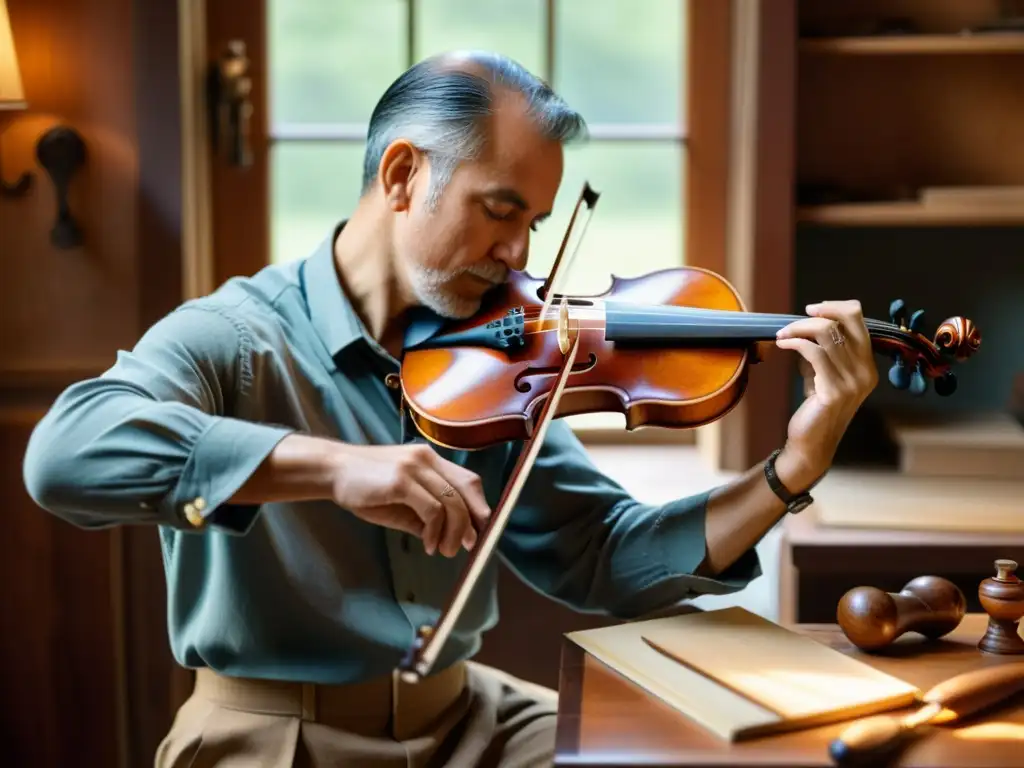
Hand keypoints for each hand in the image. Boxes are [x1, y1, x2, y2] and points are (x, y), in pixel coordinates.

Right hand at [329, 442, 490, 556]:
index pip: (468, 480)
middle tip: (465, 547)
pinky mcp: (401, 481)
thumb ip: (425, 513)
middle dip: (471, 523)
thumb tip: (449, 536)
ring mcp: (414, 468)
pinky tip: (427, 545)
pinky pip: (432, 510)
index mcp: (430, 460)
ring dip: (453, 533)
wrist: (332, 471)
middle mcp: (427, 459)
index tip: (479, 532)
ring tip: (444, 551)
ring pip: (452, 503)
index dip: (479, 507)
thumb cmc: (366, 486)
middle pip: (466, 490)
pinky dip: (435, 532)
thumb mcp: (402, 500)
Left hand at [774, 300, 878, 490]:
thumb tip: (805, 326)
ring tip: (781, 334)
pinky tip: (782, 344)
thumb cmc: (815, 407)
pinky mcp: (834, 391)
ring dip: (798, 329)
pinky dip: (795, 342)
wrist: (811, 443)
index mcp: (867, 365)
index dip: (834, 308)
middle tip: (793, 320)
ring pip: (826, 334)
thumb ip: (821, 351)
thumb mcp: (821, 373)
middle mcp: (865, 371)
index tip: (812, 310)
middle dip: (817, 313)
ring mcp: (852, 382)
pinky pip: (814, 353)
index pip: (858, 320)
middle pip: (845, 321)